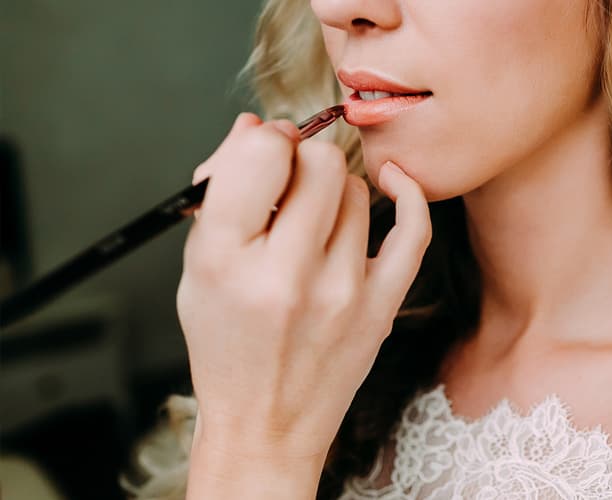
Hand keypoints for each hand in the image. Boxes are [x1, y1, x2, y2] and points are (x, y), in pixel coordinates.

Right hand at [177, 113, 431, 477]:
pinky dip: (408, 194)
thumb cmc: (228, 344)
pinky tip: (393, 182)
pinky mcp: (380, 308)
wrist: (266, 423)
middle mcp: (285, 275)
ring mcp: (340, 292)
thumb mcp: (198, 268)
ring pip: (357, 190)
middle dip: (302, 160)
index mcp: (225, 259)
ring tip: (315, 220)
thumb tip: (256, 126)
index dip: (266, 142)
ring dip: (335, 191)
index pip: (262, 154)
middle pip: (319, 163)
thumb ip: (223, 193)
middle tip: (291, 183)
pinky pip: (413, 230)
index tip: (266, 156)